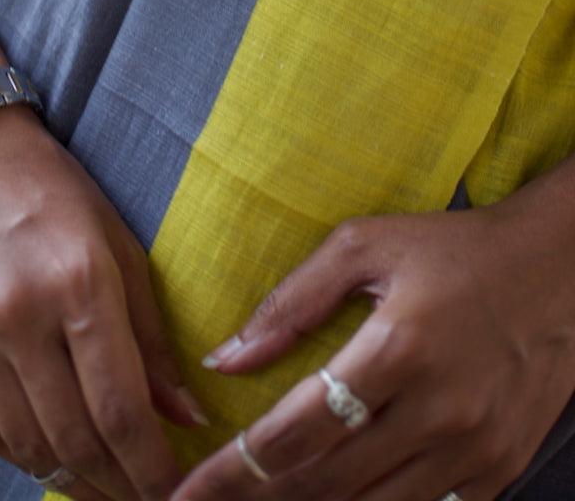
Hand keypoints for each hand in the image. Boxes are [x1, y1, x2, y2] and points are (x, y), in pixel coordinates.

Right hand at [0, 105, 204, 499]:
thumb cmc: (54, 189)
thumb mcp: (118, 244)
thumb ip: (151, 334)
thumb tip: (185, 413)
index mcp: (80, 284)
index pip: (121, 408)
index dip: (151, 466)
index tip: (177, 490)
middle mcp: (22, 316)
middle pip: (75, 439)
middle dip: (119, 483)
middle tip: (147, 497)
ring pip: (28, 444)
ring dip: (73, 479)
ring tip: (107, 485)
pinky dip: (22, 454)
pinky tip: (52, 458)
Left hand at [176, 169, 574, 500]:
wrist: (558, 271)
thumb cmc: (454, 249)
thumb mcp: (366, 246)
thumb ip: (292, 302)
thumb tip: (225, 359)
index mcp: (399, 347)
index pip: (296, 430)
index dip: (233, 470)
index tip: (185, 490)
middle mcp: (439, 410)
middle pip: (326, 484)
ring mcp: (473, 450)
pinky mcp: (496, 471)